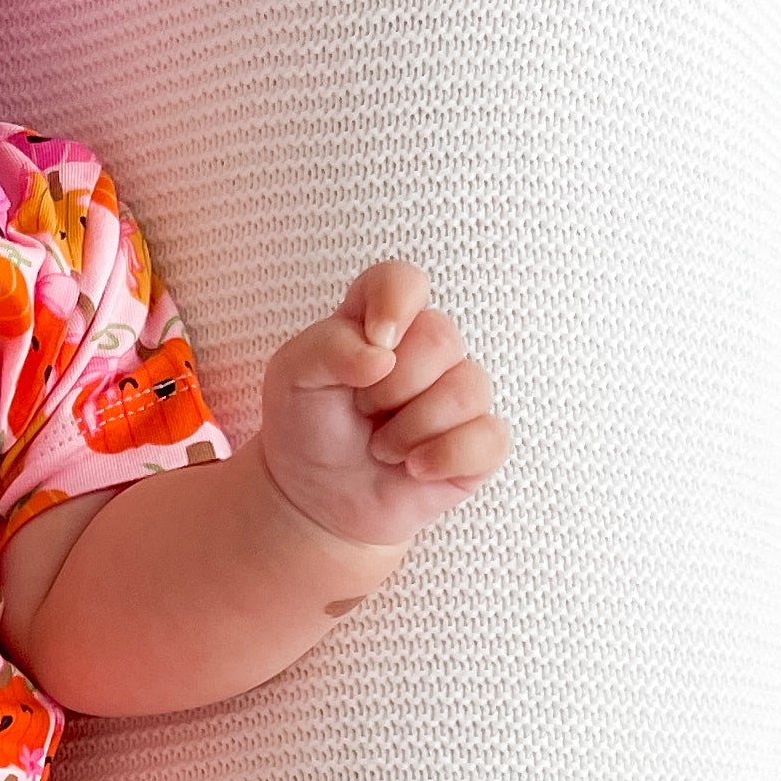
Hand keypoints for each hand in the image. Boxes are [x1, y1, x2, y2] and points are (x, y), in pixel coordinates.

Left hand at [254, 260, 508, 550]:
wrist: (315, 498)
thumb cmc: (307, 426)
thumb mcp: (292, 378)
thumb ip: (328, 348)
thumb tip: (382, 354)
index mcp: (380, 319)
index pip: (404, 281)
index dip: (395, 304)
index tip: (374, 341)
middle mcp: (428, 349)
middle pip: (441, 337)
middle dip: (390, 388)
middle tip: (361, 414)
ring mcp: (459, 394)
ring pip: (467, 390)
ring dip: (409, 431)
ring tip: (381, 446)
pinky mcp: (479, 443)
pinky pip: (489, 439)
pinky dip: (444, 459)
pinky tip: (413, 469)